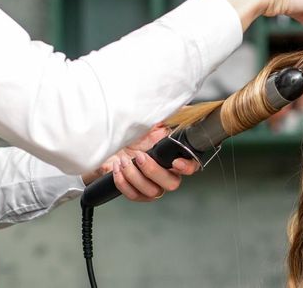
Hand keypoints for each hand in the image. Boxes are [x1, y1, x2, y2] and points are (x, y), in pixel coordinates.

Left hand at [84, 124, 199, 201]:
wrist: (111, 147)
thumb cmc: (132, 136)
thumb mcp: (149, 123)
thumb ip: (166, 118)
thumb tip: (178, 108)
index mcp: (173, 157)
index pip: (191, 166)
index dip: (187, 167)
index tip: (176, 162)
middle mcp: (166, 174)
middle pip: (171, 184)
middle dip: (153, 170)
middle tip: (140, 157)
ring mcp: (152, 186)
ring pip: (152, 191)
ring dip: (135, 176)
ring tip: (124, 161)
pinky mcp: (137, 193)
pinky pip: (134, 195)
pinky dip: (123, 182)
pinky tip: (118, 169)